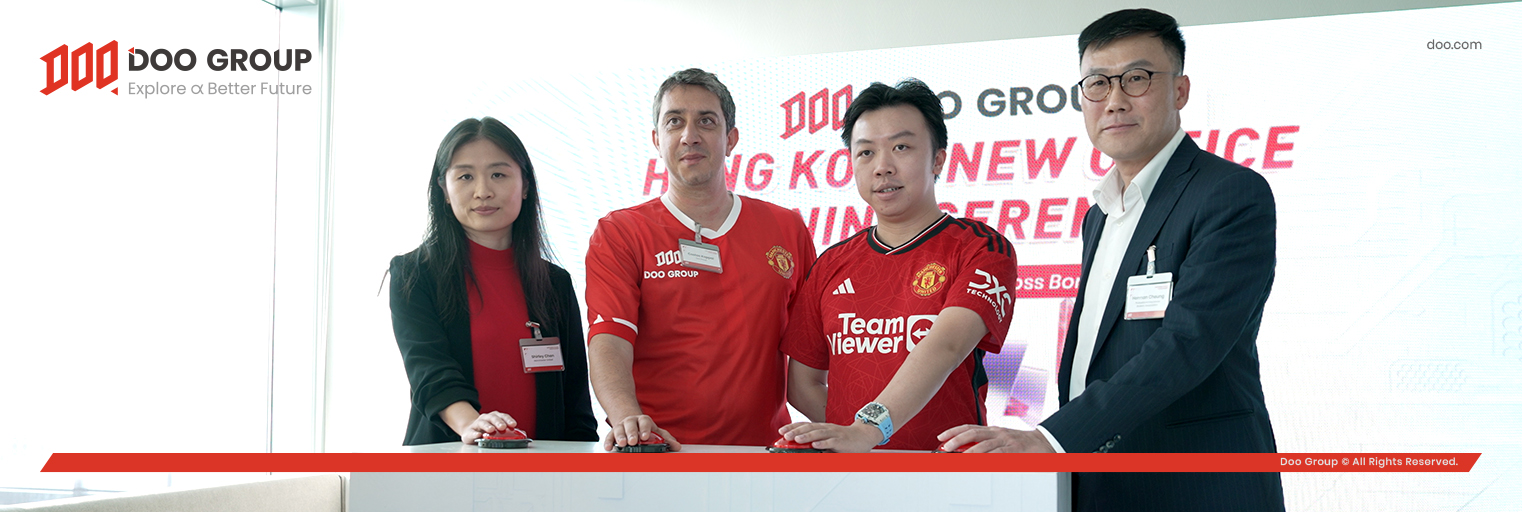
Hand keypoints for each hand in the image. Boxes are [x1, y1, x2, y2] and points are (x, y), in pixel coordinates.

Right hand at [459, 411, 516, 443]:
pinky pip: (471, 432)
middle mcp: (486, 418)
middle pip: (493, 417)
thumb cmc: (487, 430)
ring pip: (482, 422)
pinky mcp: (469, 431)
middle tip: (503, 427)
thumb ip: (509, 430)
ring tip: (491, 430)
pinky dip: (474, 433)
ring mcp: (477, 424)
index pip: (503, 416)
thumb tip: (523, 433)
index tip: (513, 424)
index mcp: (495, 417)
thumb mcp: (498, 429)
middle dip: (498, 422)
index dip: (508, 420)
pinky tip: (478, 435)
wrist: (471, 431)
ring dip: (487, 425)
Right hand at [603, 414, 681, 451]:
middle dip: (631, 433)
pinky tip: (608, 447)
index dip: (645, 429)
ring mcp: (621, 426)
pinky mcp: (613, 433)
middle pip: (630, 424)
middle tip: (633, 441)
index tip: (645, 437)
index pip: (644, 421)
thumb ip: (666, 439)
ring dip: (619, 437)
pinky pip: (609, 436)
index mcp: (643, 420)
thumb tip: (676, 446)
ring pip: (618, 429)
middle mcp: (631, 421)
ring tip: (622, 444)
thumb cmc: (644, 429)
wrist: (631, 421)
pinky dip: (608, 441)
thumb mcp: (656, 432)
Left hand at [779, 421, 881, 452]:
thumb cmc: (845, 439)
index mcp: (822, 427)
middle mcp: (827, 428)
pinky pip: (831, 442)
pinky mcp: (842, 441)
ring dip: (806, 436)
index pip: (805, 425)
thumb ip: (817, 442)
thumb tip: (802, 448)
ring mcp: (834, 433)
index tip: (781, 431)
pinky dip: (823, 443)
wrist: (864, 435)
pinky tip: (815, 445)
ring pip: (819, 433)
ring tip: (796, 439)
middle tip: (784, 435)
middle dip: (796, 431)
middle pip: (809, 427)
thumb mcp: (829, 439)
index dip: (793, 427)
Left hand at [936, 425, 1054, 452]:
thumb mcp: (1002, 441)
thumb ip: (987, 445)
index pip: (969, 427)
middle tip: (945, 447)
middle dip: (956, 439)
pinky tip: (978, 462)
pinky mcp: (1014, 449)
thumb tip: (967, 452)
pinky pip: (998, 453)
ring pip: (984, 443)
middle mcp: (998, 432)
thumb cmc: (1022, 444)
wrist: (1046, 443)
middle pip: (973, 432)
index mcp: (993, 430)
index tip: (941, 437)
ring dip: (969, 450)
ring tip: (958, 457)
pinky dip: (987, 457)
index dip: (953, 431)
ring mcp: (1006, 440)